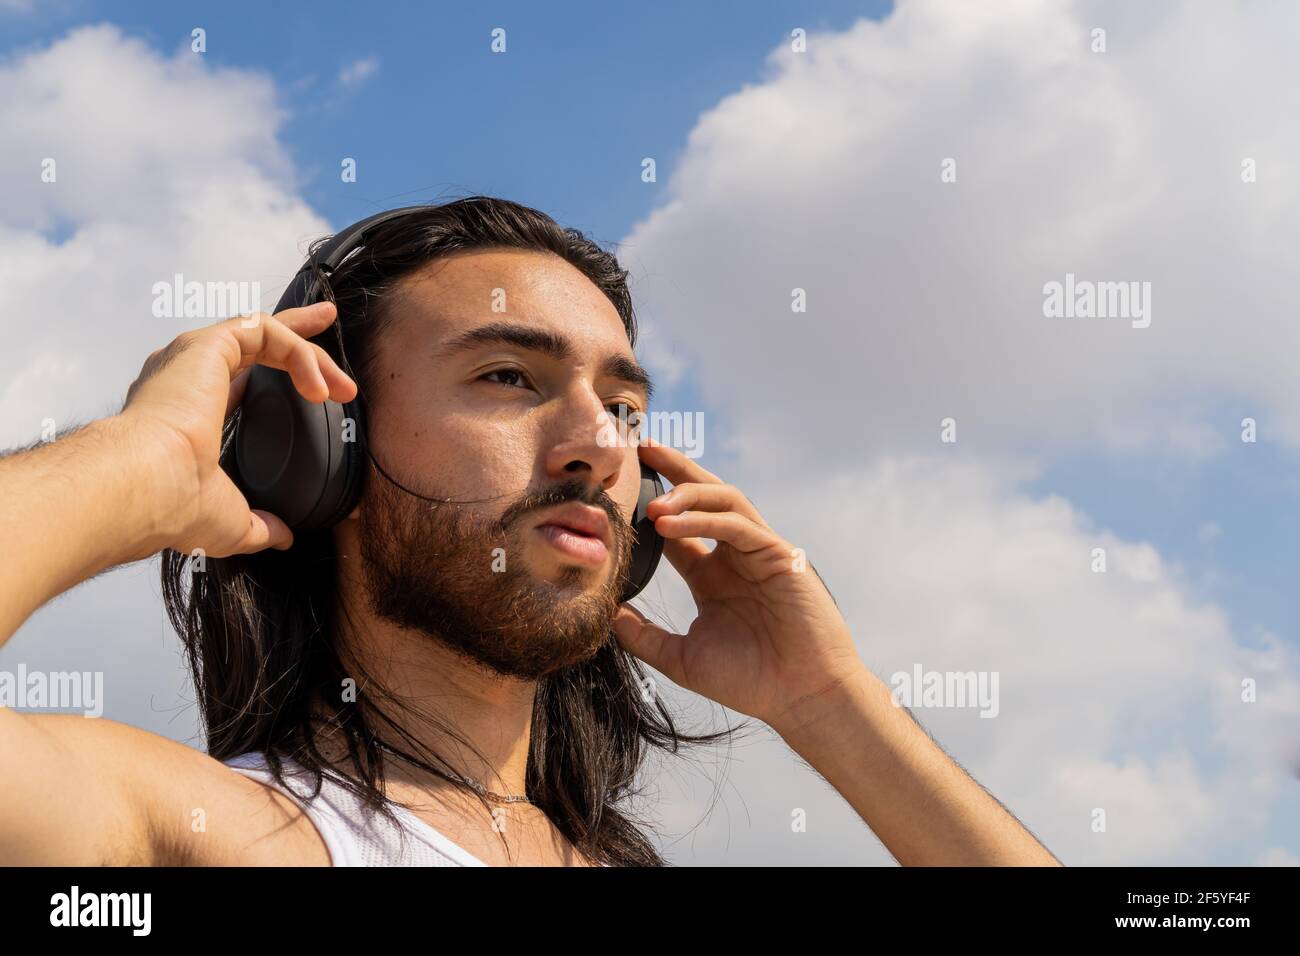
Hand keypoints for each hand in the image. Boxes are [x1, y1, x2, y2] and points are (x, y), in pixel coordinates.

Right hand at [117, 302, 356, 557]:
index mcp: (187, 410)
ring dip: (311, 356)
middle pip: (252, 340)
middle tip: (335, 351)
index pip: (238, 377)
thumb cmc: (174, 506)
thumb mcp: (230, 521)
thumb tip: (282, 536)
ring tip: (343, 391)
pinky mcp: (207, 344)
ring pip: (265, 333)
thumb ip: (259, 525)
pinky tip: (319, 388)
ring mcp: (194, 357)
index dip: (274, 369)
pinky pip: (264, 331)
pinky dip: (299, 354)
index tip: (313, 379)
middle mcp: (186, 376)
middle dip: (300, 339)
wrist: (149, 488)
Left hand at [612, 436, 864, 733]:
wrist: (800, 699)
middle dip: (675, 469)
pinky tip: (672, 524)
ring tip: (653, 503)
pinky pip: (740, 525)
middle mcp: (735, 555)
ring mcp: (760, 551)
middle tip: (642, 448)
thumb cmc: (750, 681)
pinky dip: (706, 519)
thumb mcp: (682, 658)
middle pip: (704, 495)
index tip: (618, 490)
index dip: (650, 505)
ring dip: (688, 494)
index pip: (678, 526)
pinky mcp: (780, 556)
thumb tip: (607, 617)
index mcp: (713, 575)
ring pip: (725, 499)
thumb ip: (645, 636)